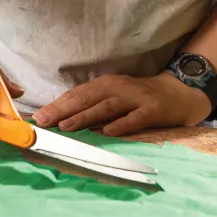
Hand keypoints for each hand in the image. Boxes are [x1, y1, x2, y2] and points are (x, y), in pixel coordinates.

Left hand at [32, 72, 212, 136]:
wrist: (178, 93)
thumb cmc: (140, 98)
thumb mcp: (115, 96)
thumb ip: (93, 106)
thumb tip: (63, 119)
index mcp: (106, 84)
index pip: (77, 94)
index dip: (57, 105)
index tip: (38, 117)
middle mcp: (118, 87)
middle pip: (87, 98)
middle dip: (63, 110)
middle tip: (44, 122)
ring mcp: (136, 98)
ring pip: (106, 107)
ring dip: (85, 116)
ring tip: (66, 126)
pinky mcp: (152, 110)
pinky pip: (134, 118)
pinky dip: (120, 124)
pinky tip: (107, 132)